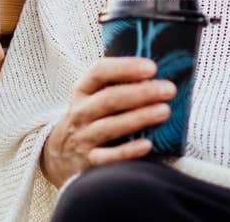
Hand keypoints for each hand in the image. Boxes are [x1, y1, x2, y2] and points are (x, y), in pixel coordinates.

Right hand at [41, 58, 174, 186]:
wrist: (60, 154)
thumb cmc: (91, 117)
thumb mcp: (94, 96)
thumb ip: (118, 84)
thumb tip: (155, 77)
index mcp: (83, 90)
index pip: (99, 71)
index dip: (125, 67)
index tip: (152, 68)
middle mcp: (80, 112)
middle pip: (109, 99)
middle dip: (141, 93)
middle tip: (169, 90)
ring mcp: (83, 137)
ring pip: (109, 126)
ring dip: (139, 118)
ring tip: (164, 111)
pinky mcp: (88, 162)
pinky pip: (107, 157)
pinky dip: (127, 152)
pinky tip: (147, 145)